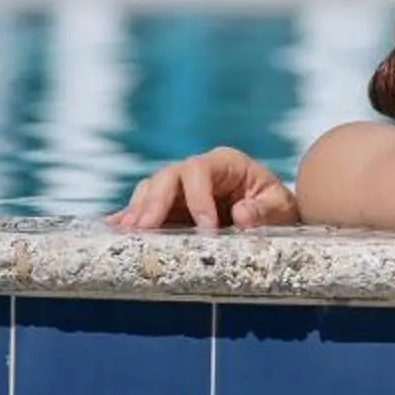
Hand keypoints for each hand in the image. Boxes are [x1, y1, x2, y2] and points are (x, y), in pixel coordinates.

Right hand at [109, 148, 299, 232]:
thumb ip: (264, 210)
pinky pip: (145, 207)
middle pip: (167, 175)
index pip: (200, 170)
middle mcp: (198, 171)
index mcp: (226, 163)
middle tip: (145, 228)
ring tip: (128, 232)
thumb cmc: (277, 208)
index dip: (197, 196)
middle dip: (155, 201)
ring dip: (138, 210)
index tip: (206, 228)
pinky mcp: (171, 207)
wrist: (271, 216)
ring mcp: (181, 188)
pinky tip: (113, 228)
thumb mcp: (281, 209)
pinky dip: (130, 216)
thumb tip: (241, 214)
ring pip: (151, 189)